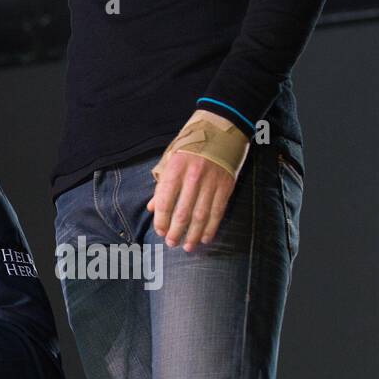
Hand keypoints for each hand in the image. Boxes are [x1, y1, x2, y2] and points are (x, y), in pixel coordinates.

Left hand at [145, 109, 246, 250]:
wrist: (221, 131)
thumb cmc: (191, 146)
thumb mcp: (171, 159)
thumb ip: (162, 184)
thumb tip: (152, 208)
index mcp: (175, 169)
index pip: (165, 200)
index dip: (161, 219)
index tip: (160, 231)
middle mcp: (193, 176)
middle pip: (182, 211)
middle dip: (176, 231)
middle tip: (171, 244)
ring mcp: (211, 182)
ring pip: (200, 215)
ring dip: (193, 234)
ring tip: (187, 246)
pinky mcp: (226, 186)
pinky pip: (217, 212)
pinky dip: (211, 227)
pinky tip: (205, 238)